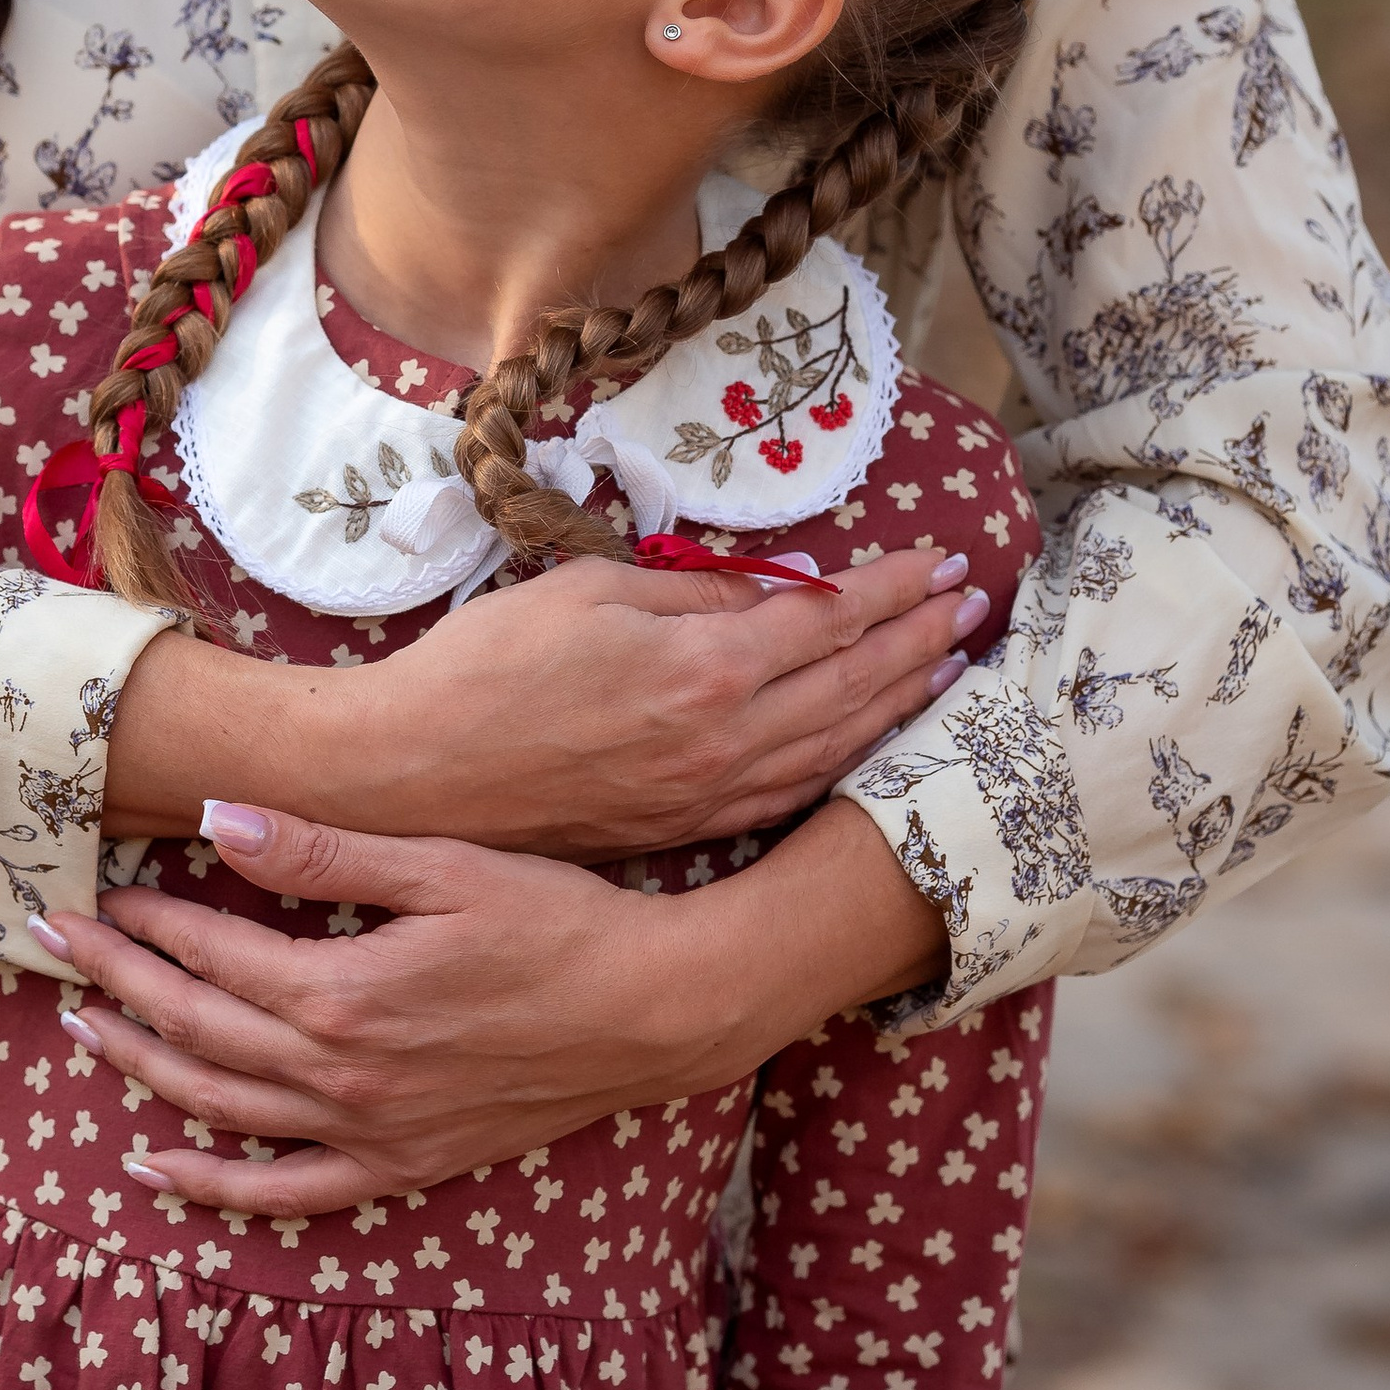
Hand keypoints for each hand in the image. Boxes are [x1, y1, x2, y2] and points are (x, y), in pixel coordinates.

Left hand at [38, 793, 944, 1215]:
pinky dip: (212, 1185)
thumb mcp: (442, 866)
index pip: (211, 956)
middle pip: (195, 1030)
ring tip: (81, 1024)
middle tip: (49, 938)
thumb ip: (325, 853)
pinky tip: (155, 1167)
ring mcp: (368, 1131)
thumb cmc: (557, 919)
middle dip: (113, 980)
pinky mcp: (402, 1166)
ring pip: (219, 1109)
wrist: (651, 1011)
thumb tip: (220, 819)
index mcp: (342, 995)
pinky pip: (286, 1193)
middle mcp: (340, 1076)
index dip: (147, 921)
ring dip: (140, 1066)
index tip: (100, 889)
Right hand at [102, 544, 993, 852]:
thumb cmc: (486, 667)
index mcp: (706, 669)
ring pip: (835, 745)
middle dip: (920, 640)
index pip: (828, 621)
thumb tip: (769, 595)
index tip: (942, 561)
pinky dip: (846, 756)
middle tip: (973, 605)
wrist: (416, 777)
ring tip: (948, 666)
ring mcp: (710, 795)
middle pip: (852, 685)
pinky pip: (793, 788)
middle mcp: (725, 741)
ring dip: (900, 702)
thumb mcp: (587, 591)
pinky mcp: (686, 828)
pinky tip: (867, 736)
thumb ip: (692, 593)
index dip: (892, 589)